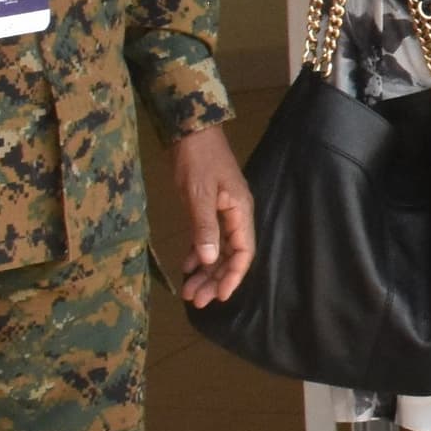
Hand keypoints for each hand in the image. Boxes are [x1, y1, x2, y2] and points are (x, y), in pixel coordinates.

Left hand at [171, 127, 255, 305]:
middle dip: (215, 279)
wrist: (190, 131)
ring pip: (218, 249)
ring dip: (205, 270)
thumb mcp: (199, 194)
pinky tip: (186, 266)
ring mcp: (221, 212)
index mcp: (240, 211)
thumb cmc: (197, 160)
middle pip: (230, 255)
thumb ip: (205, 227)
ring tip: (188, 291)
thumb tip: (210, 261)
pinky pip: (207, 238)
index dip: (233, 276)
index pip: (244, 251)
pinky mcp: (208, 208)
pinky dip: (198, 253)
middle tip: (195, 299)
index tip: (218, 296)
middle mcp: (235, 215)